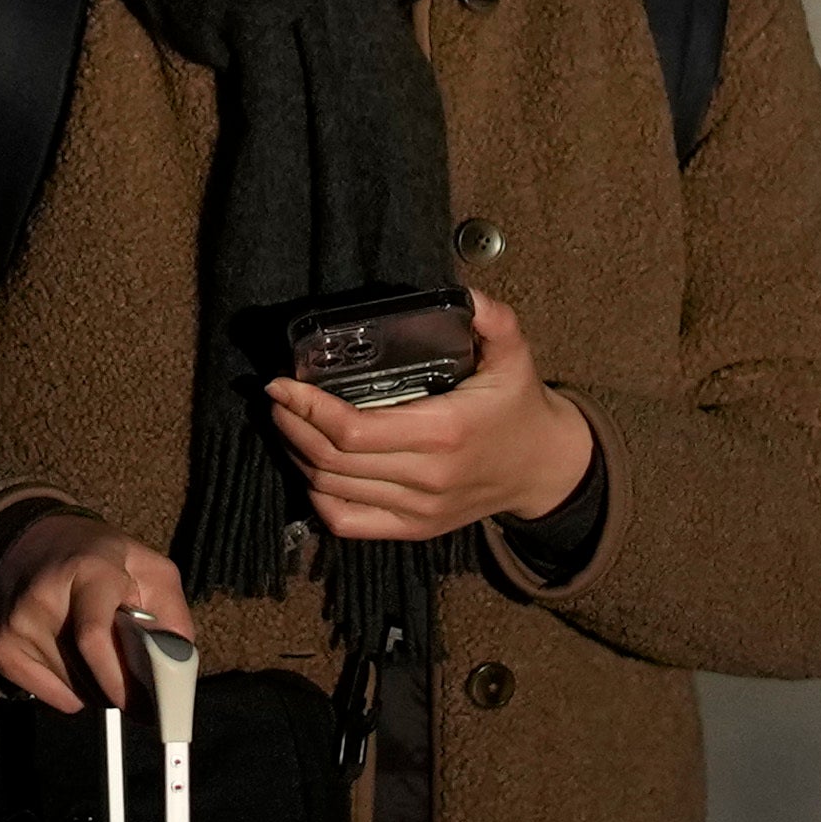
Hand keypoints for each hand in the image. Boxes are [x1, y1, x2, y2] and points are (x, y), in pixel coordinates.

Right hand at [0, 501, 190, 710]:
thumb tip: (178, 667)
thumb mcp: (147, 567)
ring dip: (99, 688)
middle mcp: (43, 597)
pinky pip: (53, 697)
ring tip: (98, 654)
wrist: (23, 543)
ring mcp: (15, 626)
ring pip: (74, 691)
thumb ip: (171, 614)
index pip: (95, 638)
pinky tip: (71, 657)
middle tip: (136, 682)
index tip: (146, 705)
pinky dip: (73, 691)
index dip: (122, 680)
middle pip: (89, 674)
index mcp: (87, 570)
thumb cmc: (95, 559)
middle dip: (121, 689)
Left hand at [267, 287, 592, 549]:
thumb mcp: (515, 354)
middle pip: (332, 460)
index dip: (308, 408)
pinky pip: (348, 522)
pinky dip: (318, 497)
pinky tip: (310, 468)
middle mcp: (427, 477)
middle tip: (276, 398)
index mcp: (444, 432)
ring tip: (287, 423)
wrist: (544, 468)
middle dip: (292, 426)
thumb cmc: (519, 406)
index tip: (281, 383)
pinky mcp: (414, 529)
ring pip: (333, 489)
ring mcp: (419, 509)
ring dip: (298, 456)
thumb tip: (463, 292)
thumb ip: (493, 319)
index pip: (354, 430)